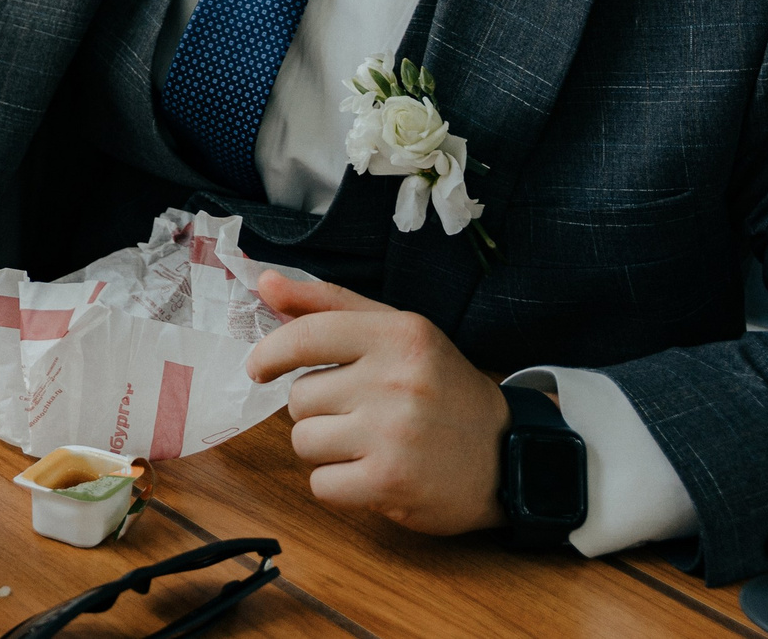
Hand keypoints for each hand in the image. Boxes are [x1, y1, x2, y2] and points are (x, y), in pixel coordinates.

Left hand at [245, 271, 510, 534]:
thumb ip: (328, 304)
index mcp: (399, 335)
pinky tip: (371, 473)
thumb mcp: (397, 331)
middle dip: (319, 409)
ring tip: (367, 442)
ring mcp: (394, 434)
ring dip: (325, 447)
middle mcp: (397, 381)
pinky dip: (337, 484)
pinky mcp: (390, 482)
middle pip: (300, 397)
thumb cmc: (440, 388)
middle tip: (361, 413)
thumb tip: (265, 283)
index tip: (260, 368)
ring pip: (304, 440)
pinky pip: (321, 483)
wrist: (508, 457)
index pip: (307, 335)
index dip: (271, 352)